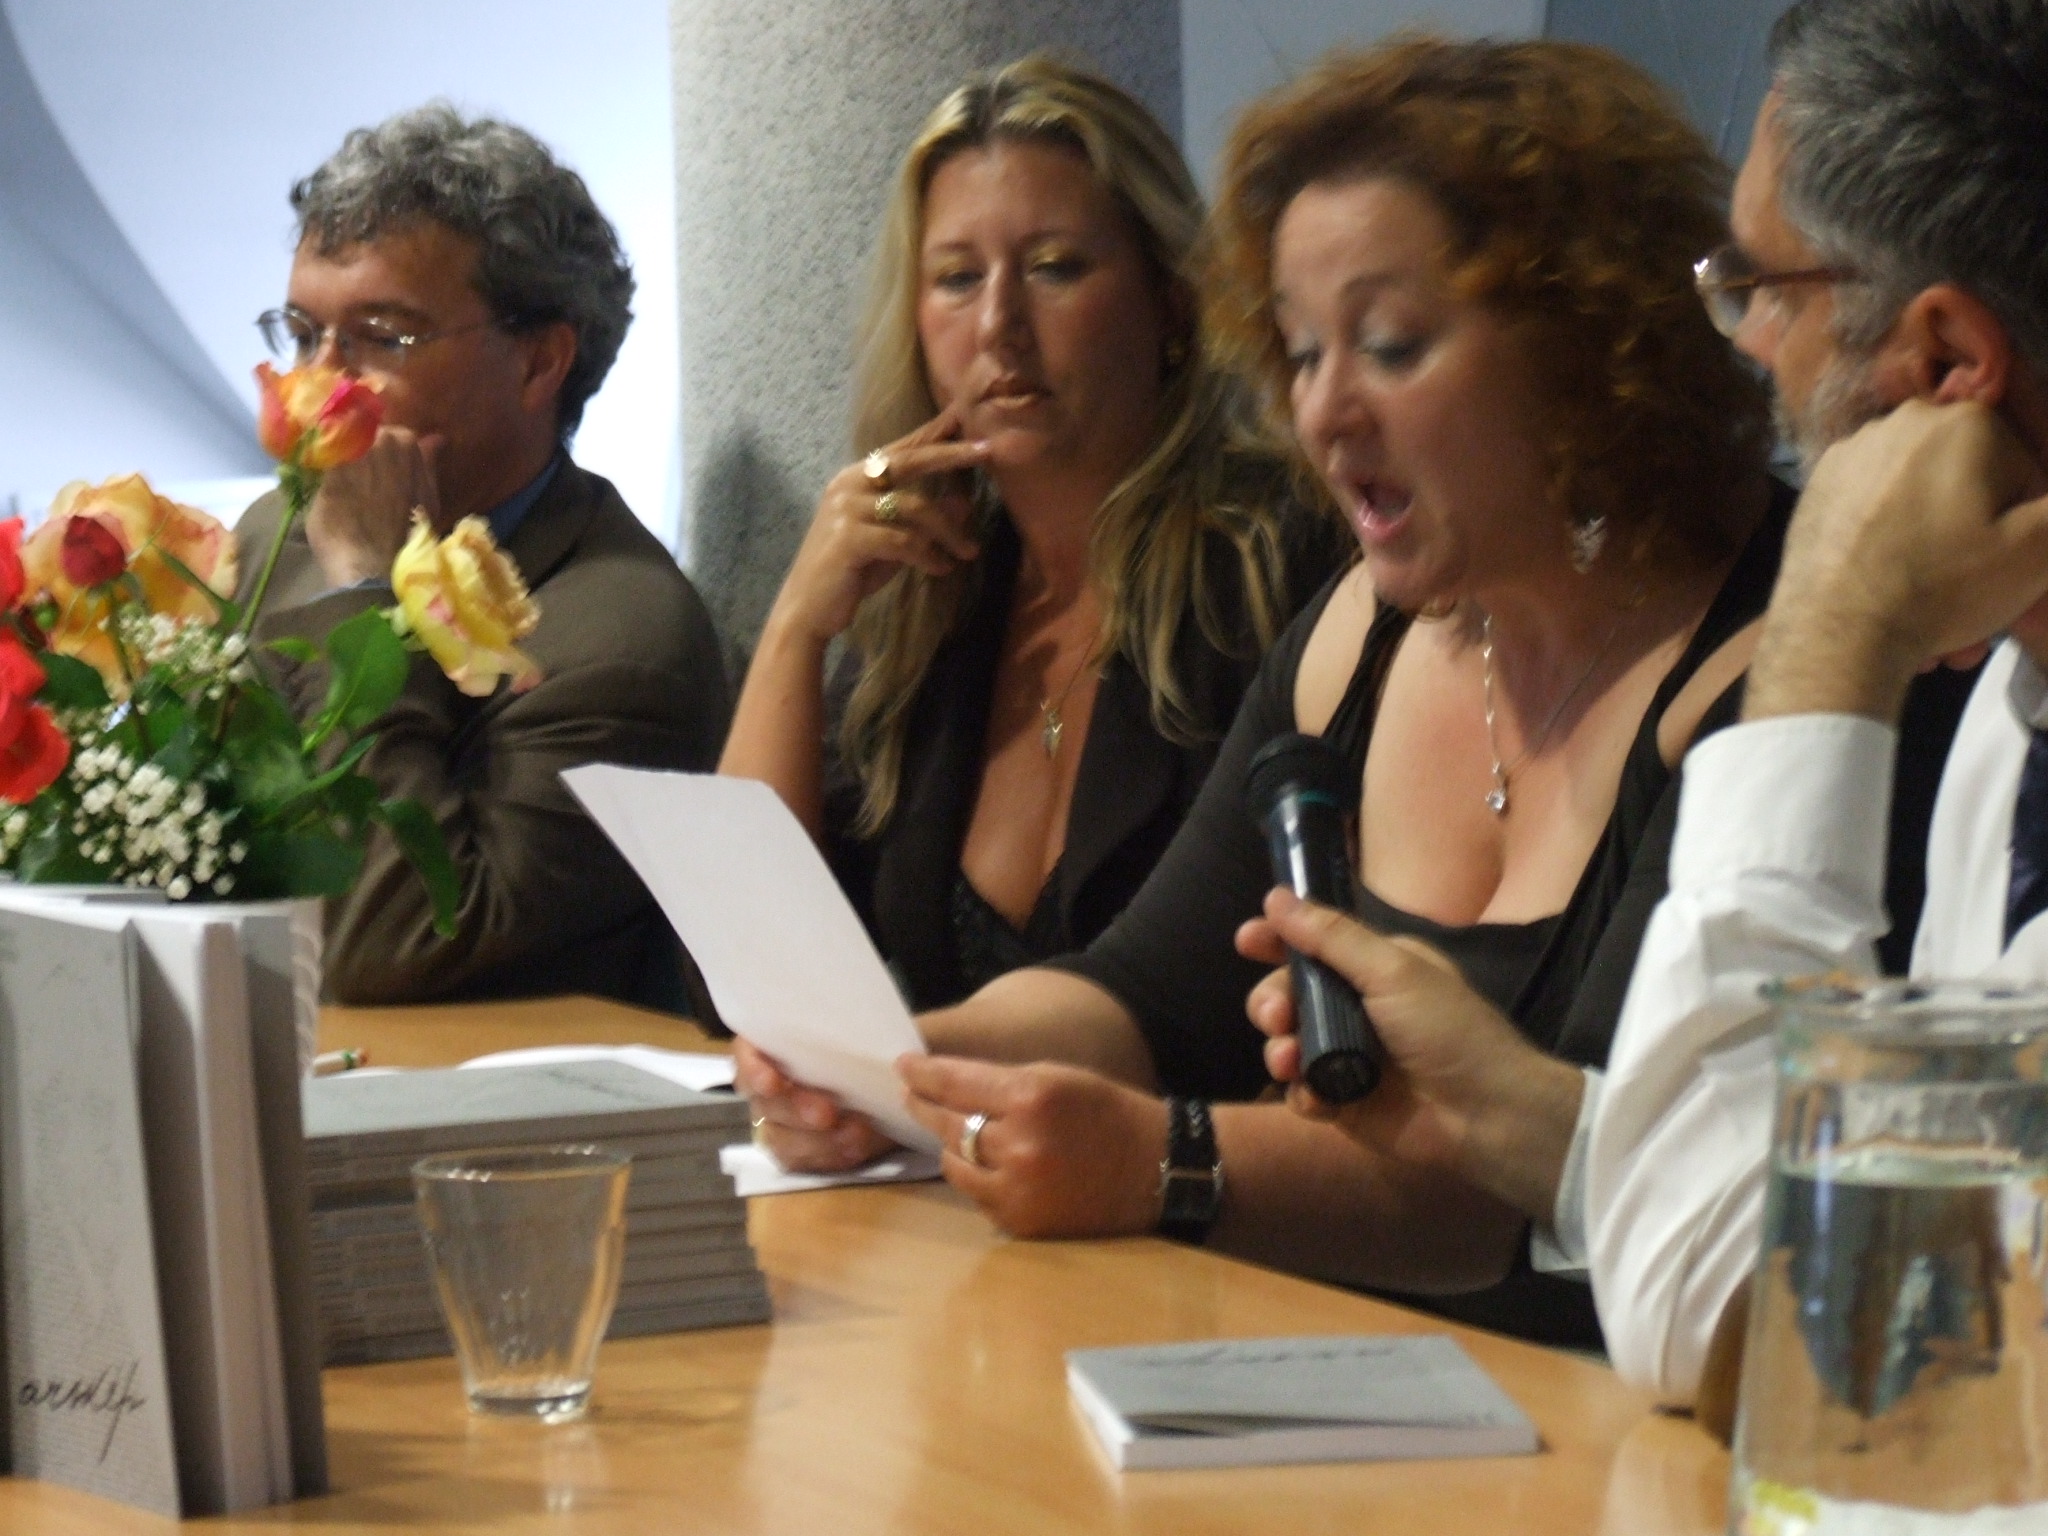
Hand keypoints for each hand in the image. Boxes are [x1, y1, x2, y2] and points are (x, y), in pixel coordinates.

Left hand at [304, 425, 442, 586]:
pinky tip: (330, 491)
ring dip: (341, 460)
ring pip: (339, 446)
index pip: (390, 432)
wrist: (374, 566)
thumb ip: (427, 464)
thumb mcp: (427, 498)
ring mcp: (344, 454)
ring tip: (346, 484)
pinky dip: (324, 473)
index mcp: (403, 443)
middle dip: (362, 451)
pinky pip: (319, 464)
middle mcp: (372, 441)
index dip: (386, 452)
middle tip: (365, 476)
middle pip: (361, 434)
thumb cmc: (408, 535)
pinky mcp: (320, 473)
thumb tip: (435, 438)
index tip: (386, 468)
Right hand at [732, 1036, 897, 1171]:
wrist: (896, 1089)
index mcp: (776, 1045)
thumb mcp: (869, 1036)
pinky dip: (828, 1157)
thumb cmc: (873, 1050)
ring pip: (780, 1138)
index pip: (746, 1052)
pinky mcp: (797, 1152)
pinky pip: (800, 1162)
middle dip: (795, 1109)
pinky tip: (853, 1150)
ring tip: (856, 1134)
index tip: (771, 1083)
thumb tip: (885, 1053)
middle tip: (827, 1114)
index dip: (752, 1068)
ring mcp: (779, 1122)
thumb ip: (861, 1037)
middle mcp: (770, 1085)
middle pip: (764, 1101)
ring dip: (817, 1140)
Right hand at [763, 406, 989, 645]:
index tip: (963, 415)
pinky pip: (904, 541)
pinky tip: (942, 568)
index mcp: (855, 478)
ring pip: (915, 507)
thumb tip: (965, 501)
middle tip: (988, 451)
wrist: (808, 608)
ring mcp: (846, 509)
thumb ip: (922, 520)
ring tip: (969, 551)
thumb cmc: (852, 572)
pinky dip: (929, 555)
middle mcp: (848, 485)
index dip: (933, 433)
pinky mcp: (849, 538)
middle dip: (951, 455)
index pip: (901, 449)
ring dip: (949, 531)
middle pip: (909, 461)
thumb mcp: (895, 541)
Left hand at [898, 1054, 1166, 1238]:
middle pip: (949, 1123)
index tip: (904, 1066)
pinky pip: (977, 1195)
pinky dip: (979, 1177)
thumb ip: (1002, 1082)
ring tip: (954, 1130)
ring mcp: (1019, 1188)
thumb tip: (945, 1083)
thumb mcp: (1058, 1077)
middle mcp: (1020, 1143)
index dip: (924, 1074)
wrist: (1158, 1169)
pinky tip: (988, 1164)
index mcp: (1032, 1096)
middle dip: (925, 1106)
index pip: (956, 1082)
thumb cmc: (1108, 1113)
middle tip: (910, 1095)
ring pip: (955, 1162)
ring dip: (953, 1145)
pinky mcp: (1021, 1222)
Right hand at [1237, 888, 1580, 1222]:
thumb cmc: (1448, 1030)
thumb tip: (1276, 895)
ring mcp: (1346, 1055)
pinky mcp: (1342, 1101)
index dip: (1276, 940)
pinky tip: (1317, 1097)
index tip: (1247, 941)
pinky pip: (1302, 1091)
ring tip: (1290, 1060)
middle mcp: (1355, 1007)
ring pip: (1286, 1043)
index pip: (1312, 944)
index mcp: (1373, 967)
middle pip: (1287, 994)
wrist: (1486, 1115)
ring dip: (1280, 1049)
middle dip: (1270, 1003)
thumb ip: (1331, 936)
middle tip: (1276, 1018)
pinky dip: (1302, 1092)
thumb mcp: (1393, 971)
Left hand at [1747, 398, 2047, 721]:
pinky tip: (1891, 591)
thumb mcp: (2037, 550)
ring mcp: (1851, 453)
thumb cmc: (1944, 586)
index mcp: (1965, 421)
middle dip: (1973, 546)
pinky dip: (1888, 546)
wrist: (1836, 633)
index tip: (2008, 568)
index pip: (2022, 473)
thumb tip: (2045, 500)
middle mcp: (1902, 422)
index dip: (2023, 528)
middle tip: (1973, 599)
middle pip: (1964, 489)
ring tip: (1933, 611)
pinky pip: (1873, 512)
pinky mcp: (1817, 487)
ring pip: (1918, 504)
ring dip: (1933, 553)